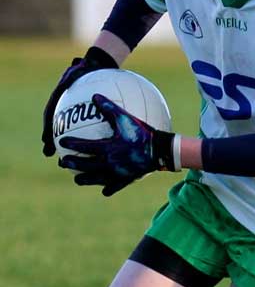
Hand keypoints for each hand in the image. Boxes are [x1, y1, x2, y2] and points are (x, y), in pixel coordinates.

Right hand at [42, 47, 118, 156]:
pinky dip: (83, 140)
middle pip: (55, 125)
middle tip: (49, 153)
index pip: (51, 112)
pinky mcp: (82, 116)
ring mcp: (71, 111)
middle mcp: (63, 106)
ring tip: (65, 158)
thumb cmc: (88, 67)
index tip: (45, 139)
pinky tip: (89, 152)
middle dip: (51, 140)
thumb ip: (77, 71)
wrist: (95, 68)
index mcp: (59, 96)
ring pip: (67, 130)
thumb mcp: (81, 67)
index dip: (48, 127)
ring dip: (65, 144)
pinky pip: (82, 129)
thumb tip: (78, 66)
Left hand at [59, 94, 177, 195]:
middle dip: (72, 164)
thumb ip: (109, 108)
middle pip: (86, 165)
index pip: (84, 147)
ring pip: (97, 178)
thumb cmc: (143, 133)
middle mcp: (110, 162)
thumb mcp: (126, 118)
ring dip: (85, 179)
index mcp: (108, 148)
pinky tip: (104, 191)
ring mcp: (118, 173)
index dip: (72, 144)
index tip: (61, 142)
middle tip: (62, 163)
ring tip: (77, 180)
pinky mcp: (127, 179)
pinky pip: (115, 186)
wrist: (160, 151)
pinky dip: (108, 188)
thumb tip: (95, 96)